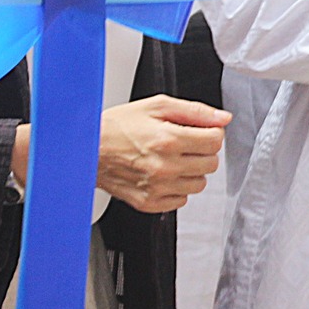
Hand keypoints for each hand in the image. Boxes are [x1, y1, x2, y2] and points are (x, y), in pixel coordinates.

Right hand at [97, 95, 229, 213]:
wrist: (87, 149)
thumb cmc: (117, 126)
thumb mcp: (156, 106)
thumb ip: (194, 111)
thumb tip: (222, 118)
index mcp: (169, 139)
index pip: (215, 141)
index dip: (212, 133)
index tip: (204, 131)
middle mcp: (165, 166)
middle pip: (211, 163)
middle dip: (203, 151)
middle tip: (185, 143)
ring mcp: (158, 188)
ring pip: (199, 184)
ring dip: (191, 170)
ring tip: (172, 159)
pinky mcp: (149, 202)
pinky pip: (181, 200)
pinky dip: (177, 188)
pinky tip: (163, 174)